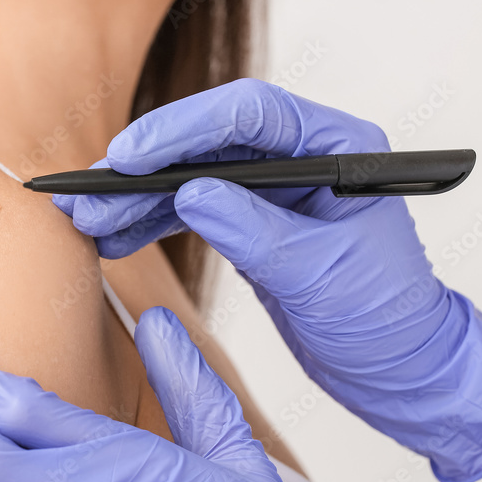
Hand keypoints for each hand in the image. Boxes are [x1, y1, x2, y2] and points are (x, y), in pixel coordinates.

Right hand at [54, 78, 481, 481]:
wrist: (396, 367)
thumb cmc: (384, 319)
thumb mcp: (318, 275)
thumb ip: (254, 231)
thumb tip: (191, 195)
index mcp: (335, 148)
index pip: (249, 114)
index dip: (181, 129)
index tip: (128, 157)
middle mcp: (299, 158)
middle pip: (206, 143)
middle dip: (141, 169)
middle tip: (87, 195)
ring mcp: (270, 191)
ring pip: (187, 178)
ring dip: (133, 200)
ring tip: (86, 221)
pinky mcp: (248, 225)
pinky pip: (187, 212)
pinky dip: (148, 225)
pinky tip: (112, 239)